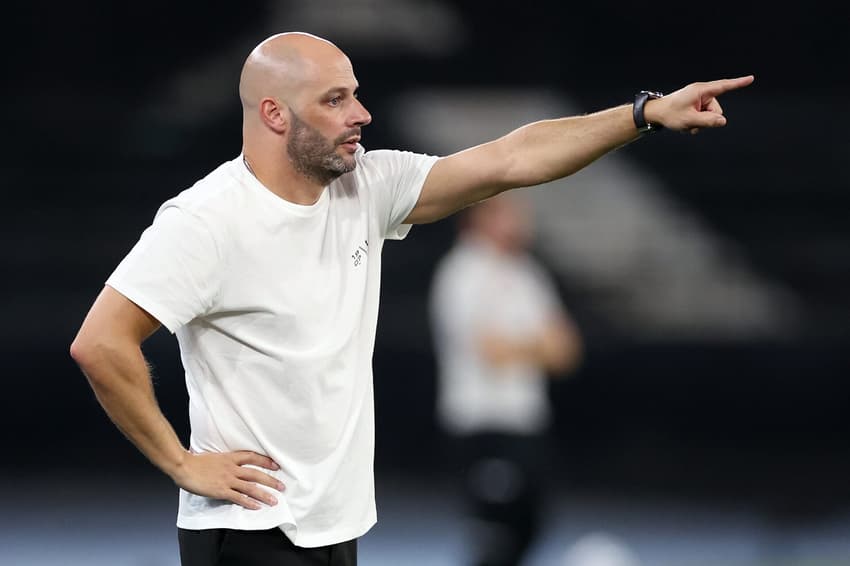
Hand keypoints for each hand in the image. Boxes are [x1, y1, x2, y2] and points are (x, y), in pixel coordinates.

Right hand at [170, 450, 284, 509]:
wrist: (183, 465)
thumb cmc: (194, 461)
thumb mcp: (212, 457)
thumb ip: (222, 461)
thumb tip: (226, 463)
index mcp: (230, 458)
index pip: (252, 457)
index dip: (265, 461)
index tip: (276, 465)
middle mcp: (232, 468)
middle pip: (256, 474)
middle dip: (271, 480)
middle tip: (282, 486)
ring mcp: (227, 479)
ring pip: (250, 487)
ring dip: (264, 494)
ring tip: (274, 500)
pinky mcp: (221, 490)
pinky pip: (238, 497)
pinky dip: (249, 502)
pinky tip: (257, 507)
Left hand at [648, 75, 753, 133]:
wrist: (655, 113)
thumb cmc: (670, 114)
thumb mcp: (690, 120)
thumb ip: (707, 121)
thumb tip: (723, 121)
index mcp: (701, 91)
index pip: (723, 86)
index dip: (738, 83)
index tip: (751, 78)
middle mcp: (702, 92)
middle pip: (716, 110)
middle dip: (707, 119)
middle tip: (690, 122)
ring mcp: (699, 99)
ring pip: (710, 115)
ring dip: (700, 122)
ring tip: (686, 122)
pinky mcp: (696, 104)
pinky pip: (704, 116)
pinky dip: (697, 122)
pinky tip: (686, 123)